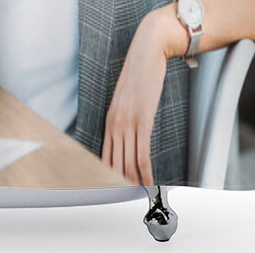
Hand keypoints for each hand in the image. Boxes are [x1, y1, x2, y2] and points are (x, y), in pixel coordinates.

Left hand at [102, 12, 167, 184]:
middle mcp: (114, 123)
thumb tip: (130, 133)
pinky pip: (142, 154)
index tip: (111, 193)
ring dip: (134, 184)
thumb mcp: (128, 97)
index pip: (104, 155)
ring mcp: (127, 122)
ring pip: (126, 163)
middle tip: (125, 204)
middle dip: (119, 185)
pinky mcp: (142, 120)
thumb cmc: (140, 73)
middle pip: (113, 163)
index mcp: (109, 119)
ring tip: (139, 201)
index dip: (107, 176)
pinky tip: (150, 184)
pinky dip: (146, 173)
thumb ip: (126, 116)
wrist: (148, 50)